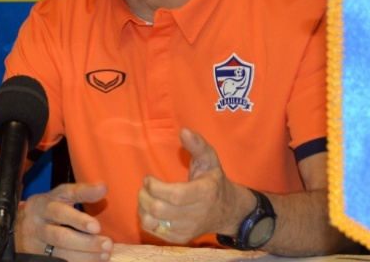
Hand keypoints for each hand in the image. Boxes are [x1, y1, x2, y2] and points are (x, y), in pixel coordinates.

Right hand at [14, 183, 112, 260]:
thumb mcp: (61, 195)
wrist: (20, 226)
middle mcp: (34, 226)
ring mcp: (33, 246)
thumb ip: (82, 191)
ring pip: (60, 254)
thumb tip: (103, 188)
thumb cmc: (49, 207)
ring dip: (85, 256)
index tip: (97, 227)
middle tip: (108, 244)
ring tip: (104, 255)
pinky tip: (92, 261)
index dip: (78, 220)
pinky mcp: (36, 258)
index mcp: (39, 205)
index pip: (59, 211)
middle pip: (60, 237)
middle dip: (86, 242)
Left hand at [137, 128, 253, 244]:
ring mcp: (189, 229)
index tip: (149, 178)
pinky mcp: (181, 238)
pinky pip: (155, 232)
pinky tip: (150, 209)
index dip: (155, 187)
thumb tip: (184, 131)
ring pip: (154, 223)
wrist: (227, 210)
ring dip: (142, 208)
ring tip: (145, 197)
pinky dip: (146, 219)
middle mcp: (197, 214)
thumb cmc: (214, 180)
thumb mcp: (210, 159)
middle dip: (145, 196)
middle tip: (144, 187)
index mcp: (205, 193)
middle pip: (160, 210)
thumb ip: (197, 144)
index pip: (175, 195)